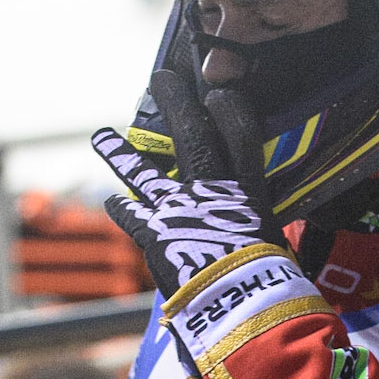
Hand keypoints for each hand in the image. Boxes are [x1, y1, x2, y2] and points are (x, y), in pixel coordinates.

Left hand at [93, 72, 284, 302]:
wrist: (236, 301)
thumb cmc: (268, 279)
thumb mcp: (277, 247)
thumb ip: (265, 233)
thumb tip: (272, 245)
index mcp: (247, 191)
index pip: (240, 136)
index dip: (230, 111)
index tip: (219, 93)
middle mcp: (210, 190)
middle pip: (192, 136)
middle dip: (177, 104)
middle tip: (161, 77)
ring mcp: (177, 208)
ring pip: (145, 171)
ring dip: (121, 153)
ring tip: (101, 136)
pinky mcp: (153, 233)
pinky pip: (131, 215)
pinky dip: (121, 207)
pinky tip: (111, 199)